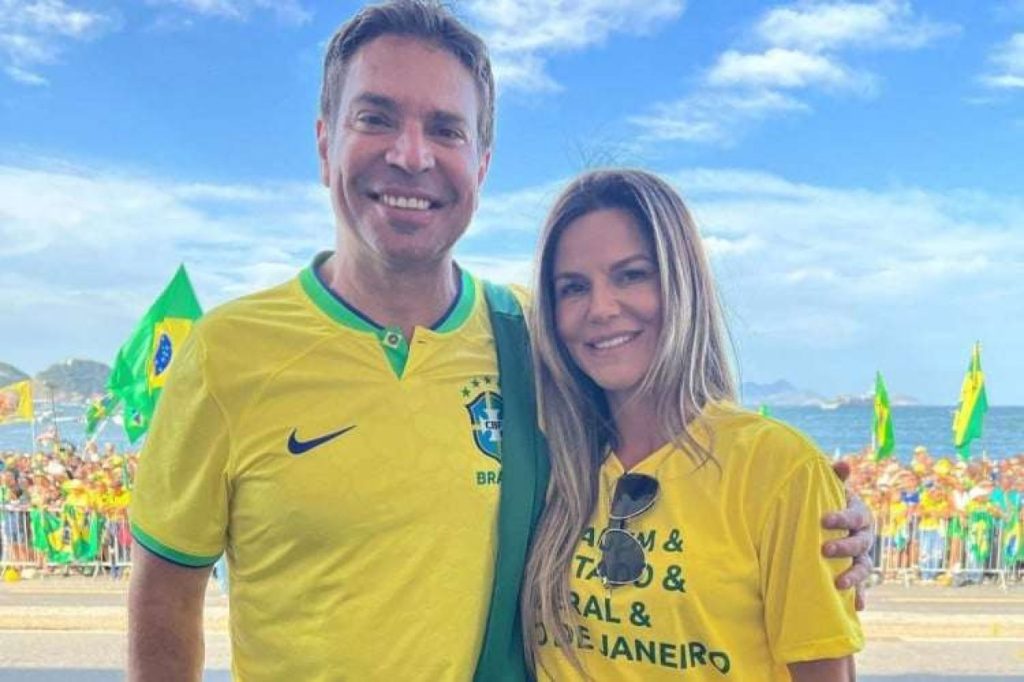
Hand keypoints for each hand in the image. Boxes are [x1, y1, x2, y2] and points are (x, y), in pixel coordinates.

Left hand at [822, 460, 873, 610]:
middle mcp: (865, 535)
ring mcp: (863, 555)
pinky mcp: (857, 571)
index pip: (853, 516)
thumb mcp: (831, 488)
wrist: (830, 519)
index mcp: (860, 514)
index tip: (824, 519)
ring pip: (864, 566)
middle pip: (859, 543)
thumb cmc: (828, 501)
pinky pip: (862, 585)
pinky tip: (857, 606)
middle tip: (824, 549)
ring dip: (854, 576)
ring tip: (840, 584)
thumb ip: (835, 477)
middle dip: (843, 547)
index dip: (840, 517)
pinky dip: (860, 595)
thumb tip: (842, 463)